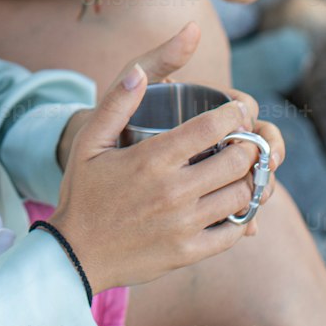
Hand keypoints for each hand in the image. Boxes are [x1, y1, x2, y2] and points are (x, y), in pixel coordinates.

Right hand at [51, 23, 280, 293]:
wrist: (76, 253)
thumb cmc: (83, 192)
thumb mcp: (89, 142)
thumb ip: (116, 103)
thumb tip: (139, 71)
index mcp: (151, 159)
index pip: (210, 128)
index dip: (233, 114)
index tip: (237, 110)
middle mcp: (172, 191)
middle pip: (237, 160)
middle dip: (249, 143)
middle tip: (246, 139)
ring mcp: (184, 224)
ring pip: (242, 195)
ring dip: (249, 178)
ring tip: (242, 170)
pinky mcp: (189, 252)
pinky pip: (235, 231)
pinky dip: (243, 216)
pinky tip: (233, 204)